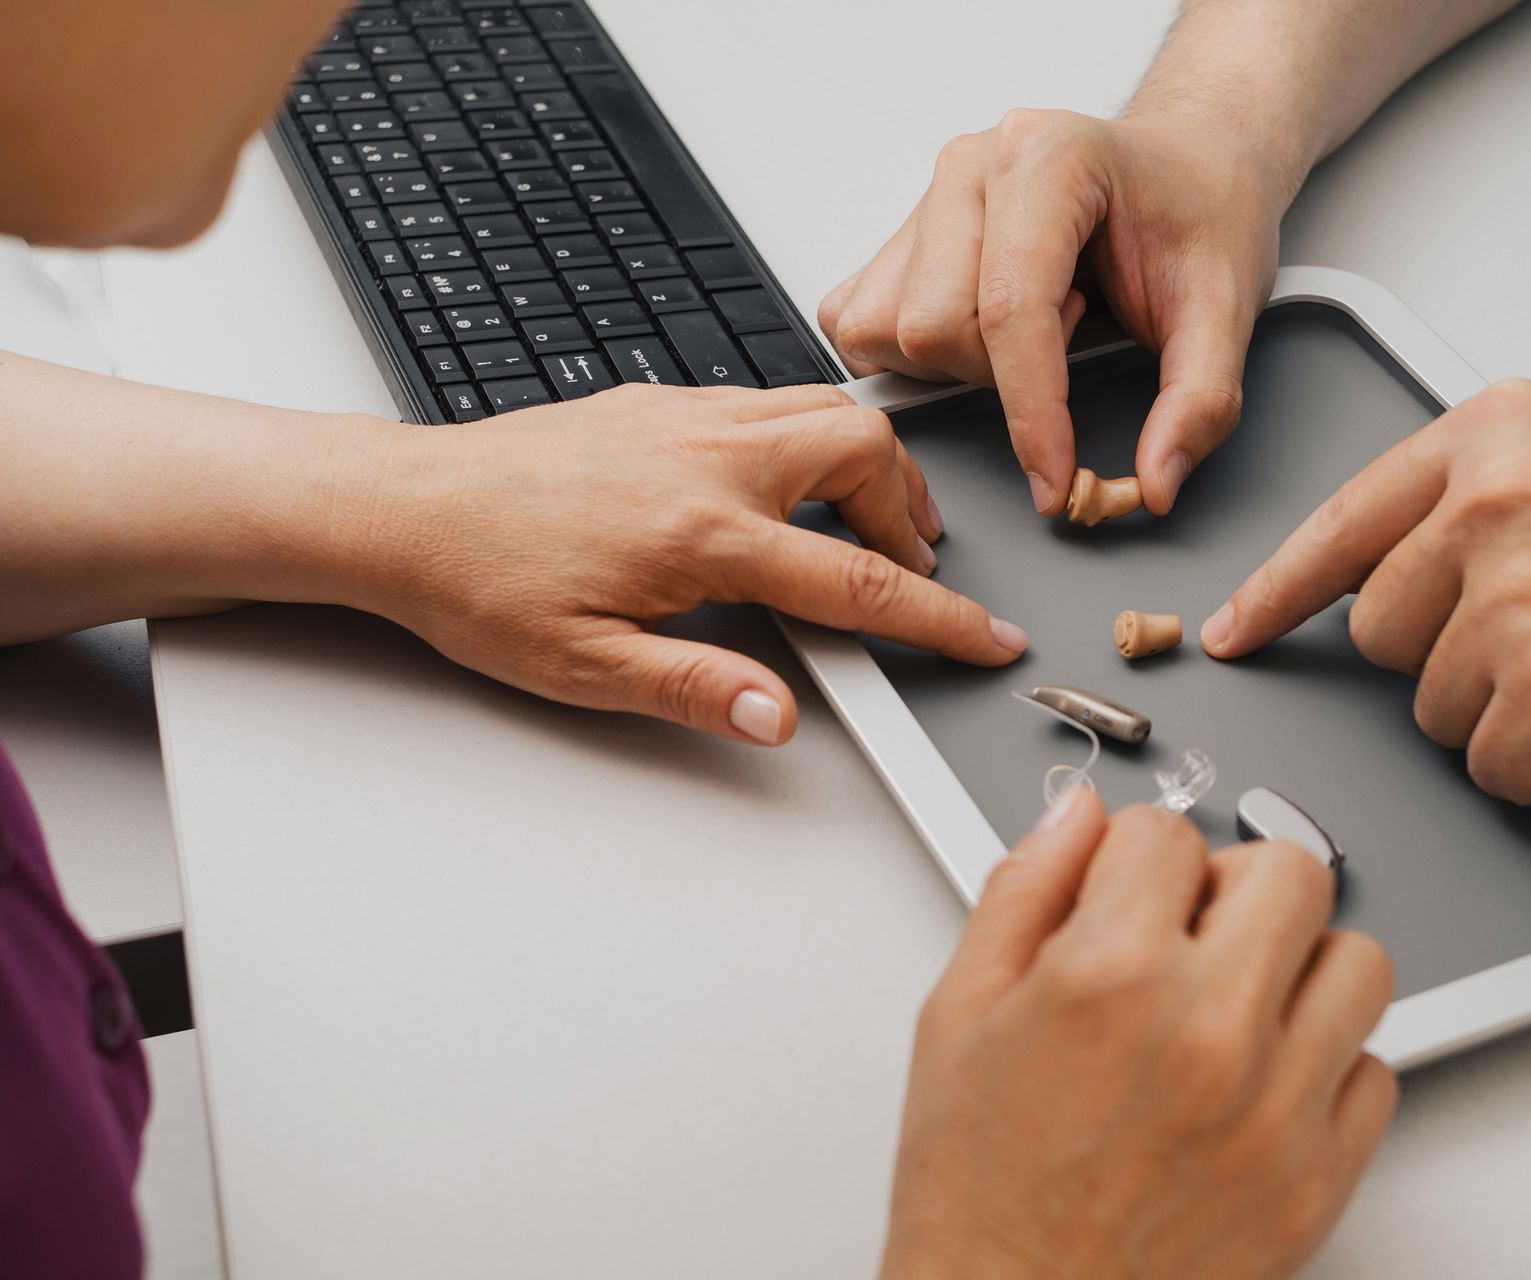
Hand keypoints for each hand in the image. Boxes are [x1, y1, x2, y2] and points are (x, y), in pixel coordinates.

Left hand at [337, 382, 1027, 744]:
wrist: (403, 507)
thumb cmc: (479, 583)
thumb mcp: (584, 668)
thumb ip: (694, 689)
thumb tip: (776, 714)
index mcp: (703, 532)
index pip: (859, 581)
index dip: (939, 617)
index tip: (985, 634)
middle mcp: (707, 455)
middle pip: (867, 454)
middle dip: (913, 511)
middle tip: (911, 568)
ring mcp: (686, 414)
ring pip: (825, 410)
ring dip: (867, 467)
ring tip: (865, 525)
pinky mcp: (659, 398)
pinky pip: (772, 397)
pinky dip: (811, 438)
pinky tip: (783, 485)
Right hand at [819, 109, 1293, 515]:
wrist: (1183, 169)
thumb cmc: (1198, 214)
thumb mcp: (1227, 307)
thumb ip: (1200, 400)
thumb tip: (1155, 482)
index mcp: (1050, 157)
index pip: (1010, 308)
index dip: (1032, 415)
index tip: (1056, 481)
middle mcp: (973, 165)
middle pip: (937, 327)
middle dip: (1003, 376)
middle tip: (1073, 337)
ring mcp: (928, 195)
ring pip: (891, 333)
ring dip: (961, 366)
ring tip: (1034, 325)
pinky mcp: (899, 234)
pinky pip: (862, 324)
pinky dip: (914, 359)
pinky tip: (981, 335)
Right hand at [881, 790, 1395, 1279]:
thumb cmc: (976, 1194)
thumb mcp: (956, 1016)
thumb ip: (1021, 891)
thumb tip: (1076, 816)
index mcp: (1108, 975)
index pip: (1167, 832)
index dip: (1132, 858)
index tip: (1121, 894)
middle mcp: (1208, 1030)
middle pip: (1290, 871)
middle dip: (1232, 885)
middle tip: (1189, 933)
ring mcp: (1277, 1106)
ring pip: (1357, 962)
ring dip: (1299, 965)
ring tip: (1238, 1003)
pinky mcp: (1319, 1178)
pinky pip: (1375, 1072)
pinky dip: (1327, 1065)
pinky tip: (1260, 1082)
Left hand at [1203, 379, 1530, 801]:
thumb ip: (1476, 503)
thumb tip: (1381, 573)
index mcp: (1495, 433)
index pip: (1342, 520)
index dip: (1279, 589)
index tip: (1235, 630)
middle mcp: (1492, 498)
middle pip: (1382, 632)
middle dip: (1453, 662)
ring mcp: (1517, 591)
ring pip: (1432, 710)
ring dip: (1509, 717)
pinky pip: (1493, 768)